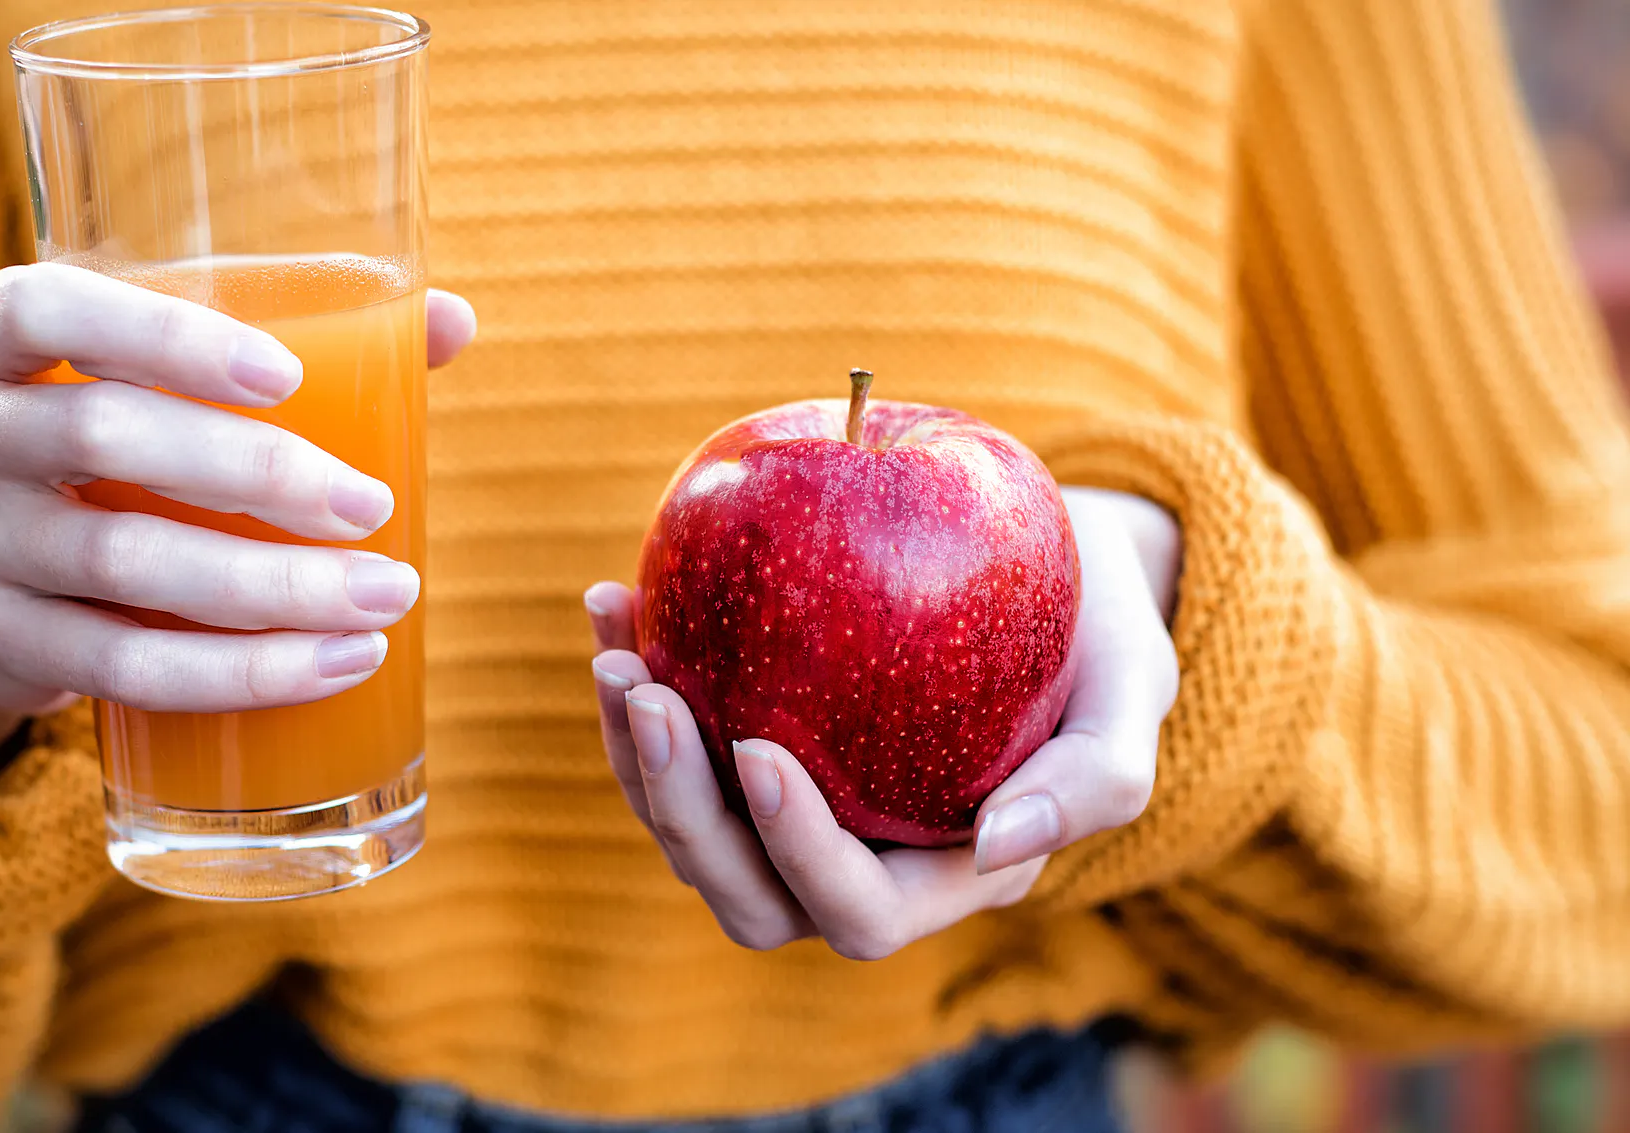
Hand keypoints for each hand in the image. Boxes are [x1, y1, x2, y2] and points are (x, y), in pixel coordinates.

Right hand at [0, 263, 476, 783]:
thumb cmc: (110, 430)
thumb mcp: (160, 366)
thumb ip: (294, 326)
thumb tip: (454, 322)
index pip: (49, 308)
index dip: (166, 338)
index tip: (287, 375)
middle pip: (99, 436)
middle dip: (252, 473)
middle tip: (368, 505)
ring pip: (122, 565)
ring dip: (266, 589)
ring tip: (382, 596)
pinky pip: (123, 668)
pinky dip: (235, 673)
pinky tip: (331, 665)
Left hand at [586, 487, 1178, 959]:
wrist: (1058, 575)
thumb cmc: (1103, 637)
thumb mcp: (1136, 689)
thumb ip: (1094, 778)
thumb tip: (998, 847)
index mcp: (946, 877)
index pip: (857, 909)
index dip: (796, 852)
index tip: (755, 747)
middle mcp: (858, 860)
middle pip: (746, 893)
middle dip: (680, 812)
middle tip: (648, 696)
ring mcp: (796, 808)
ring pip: (690, 828)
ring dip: (633, 753)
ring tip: (618, 650)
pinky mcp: (750, 742)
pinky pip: (675, 742)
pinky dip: (634, 681)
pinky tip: (615, 600)